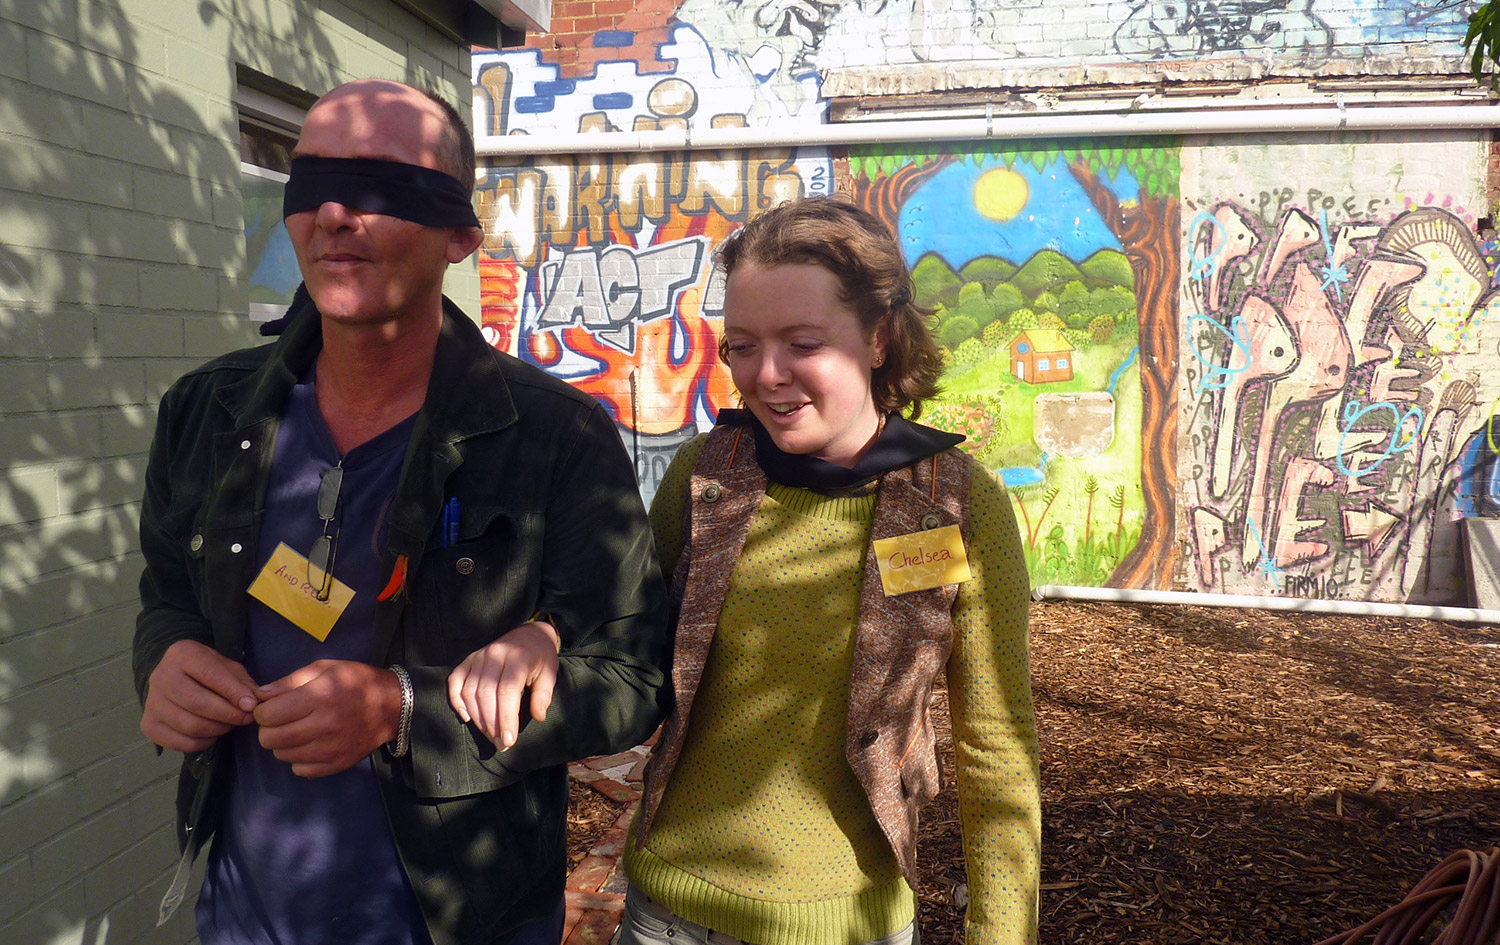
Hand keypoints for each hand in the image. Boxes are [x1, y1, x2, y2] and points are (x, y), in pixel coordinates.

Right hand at [141, 640, 259, 752]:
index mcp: (183, 654)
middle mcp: (161, 677)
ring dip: (217, 730)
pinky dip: (201, 743)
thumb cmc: (207, 670)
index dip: (233, 693)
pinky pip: (178, 742)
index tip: (251, 706)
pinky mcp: (148, 724)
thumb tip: (252, 704)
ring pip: (188, 725)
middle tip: (245, 719)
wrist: (175, 675)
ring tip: (230, 724)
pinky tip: (212, 735)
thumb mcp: (227, 667)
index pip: (210, 675)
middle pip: (197, 703)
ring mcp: (151, 702)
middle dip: (228, 715)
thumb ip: (242, 683)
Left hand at [254, 660, 400, 777]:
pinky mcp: (337, 764)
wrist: (393, 706)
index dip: (262, 711)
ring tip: (299, 731)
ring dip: (284, 744)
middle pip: (270, 739)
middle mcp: (323, 725)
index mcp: (318, 697)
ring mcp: (330, 749)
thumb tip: (260, 695)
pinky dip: (300, 759)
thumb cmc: (356, 681)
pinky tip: (311, 745)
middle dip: (269, 728)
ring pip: (282, 755)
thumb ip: (290, 681)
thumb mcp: (325, 668)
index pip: (268, 715)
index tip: (271, 707)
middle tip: (282, 720)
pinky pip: (300, 770)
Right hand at [447, 621, 559, 749]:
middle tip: (500, 744)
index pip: (506, 692)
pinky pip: (455, 681)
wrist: (529, 634)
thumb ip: (543, 695)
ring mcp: (479, 656)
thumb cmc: (540, 657)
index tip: (508, 741)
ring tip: (489, 735)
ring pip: (470, 691)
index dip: (506, 719)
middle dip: (491, 724)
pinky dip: (457, 701)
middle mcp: (495, 655)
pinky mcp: (469, 659)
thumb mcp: (549, 674)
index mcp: (517, 658)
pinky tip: (467, 717)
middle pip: (486, 694)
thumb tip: (538, 717)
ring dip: (477, 718)